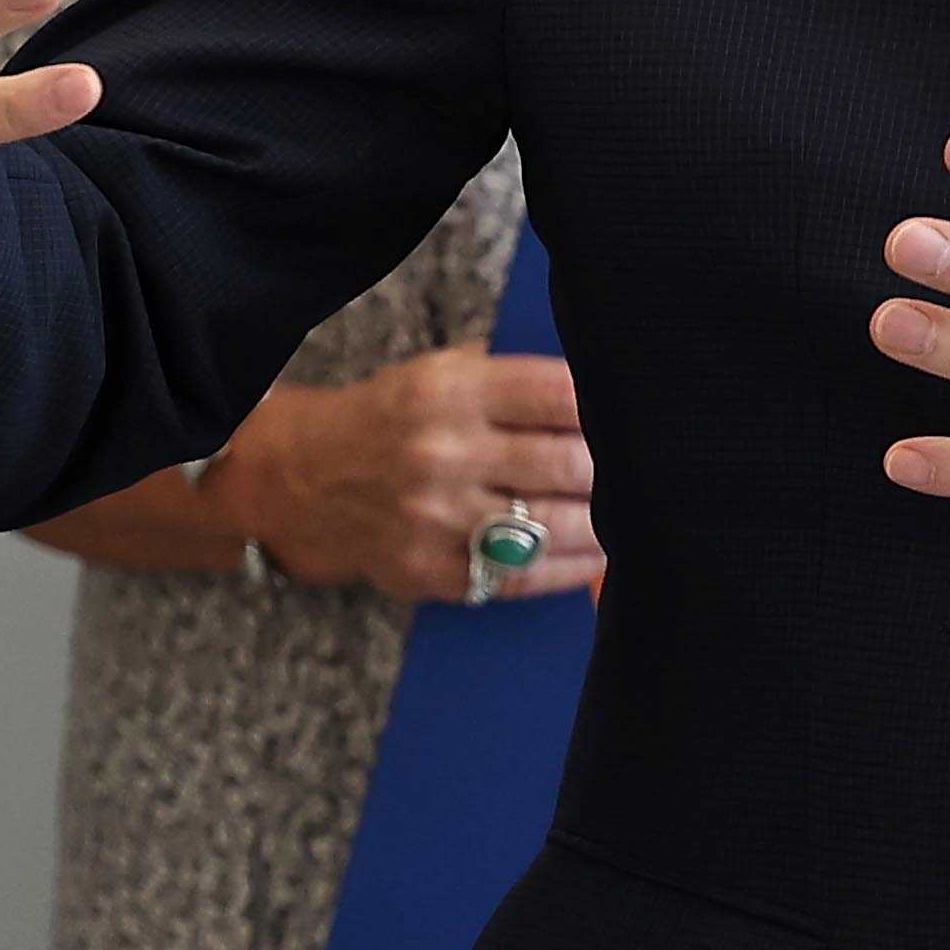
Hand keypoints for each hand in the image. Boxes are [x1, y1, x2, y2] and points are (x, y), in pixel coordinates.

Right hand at [203, 349, 603, 601]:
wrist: (298, 479)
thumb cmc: (388, 418)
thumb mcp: (438, 372)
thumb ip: (511, 380)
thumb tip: (602, 392)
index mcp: (450, 391)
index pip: (559, 394)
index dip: (609, 405)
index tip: (638, 412)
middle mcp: (445, 453)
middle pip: (566, 462)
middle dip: (617, 467)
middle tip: (652, 467)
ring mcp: (438, 518)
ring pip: (552, 525)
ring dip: (607, 522)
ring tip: (637, 514)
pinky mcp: (433, 572)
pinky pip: (523, 577)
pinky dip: (572, 567)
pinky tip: (600, 555)